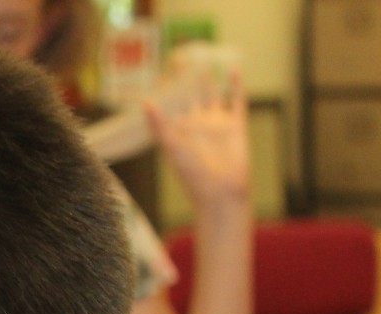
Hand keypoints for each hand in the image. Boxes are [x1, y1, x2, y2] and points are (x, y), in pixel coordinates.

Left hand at [149, 67, 249, 208]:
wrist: (220, 191)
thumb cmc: (192, 173)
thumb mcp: (171, 147)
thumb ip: (159, 124)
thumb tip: (144, 102)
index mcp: (179, 130)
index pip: (172, 104)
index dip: (167, 88)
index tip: (161, 68)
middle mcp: (198, 124)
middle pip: (192, 95)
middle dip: (187, 78)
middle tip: (182, 55)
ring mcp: (218, 123)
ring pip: (213, 94)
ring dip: (209, 79)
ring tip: (204, 59)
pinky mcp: (236, 124)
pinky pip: (237, 100)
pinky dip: (235, 85)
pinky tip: (233, 69)